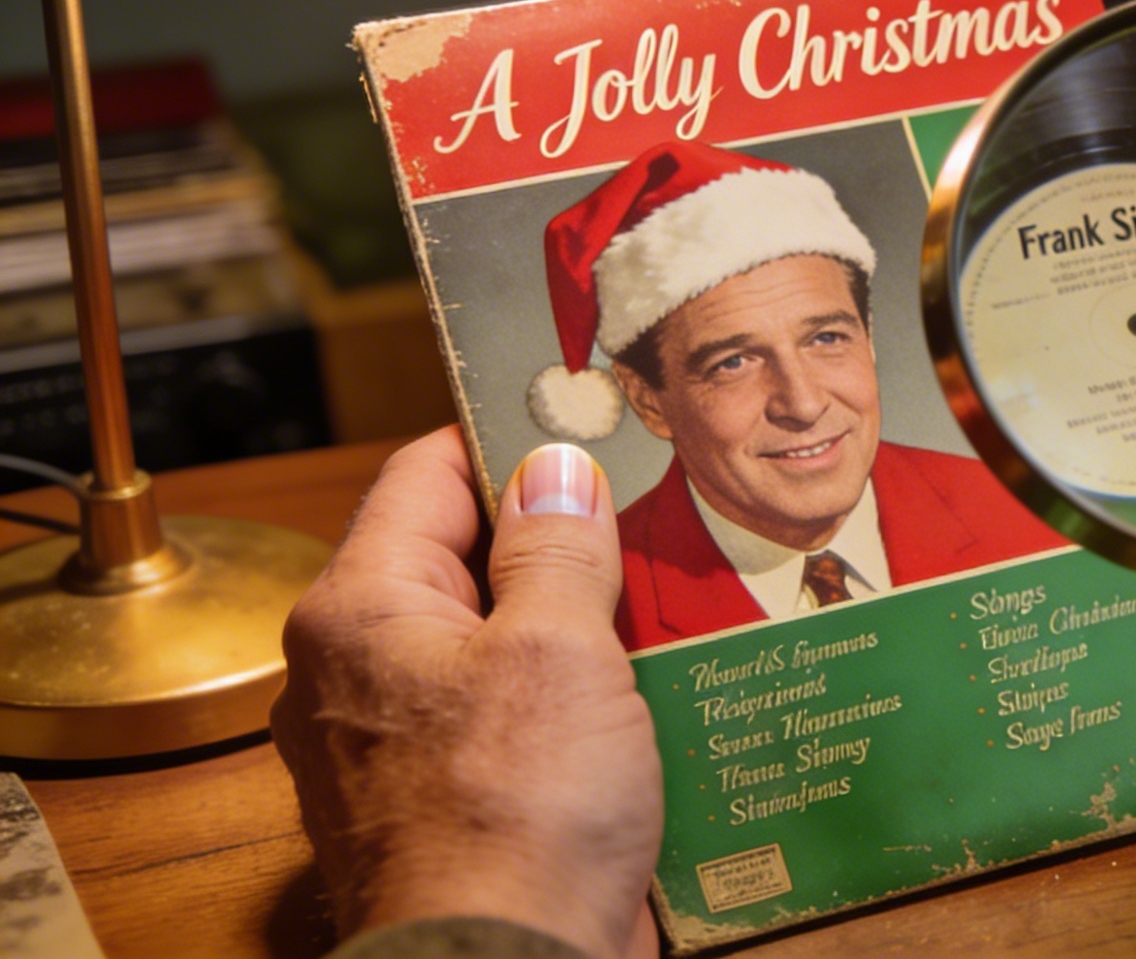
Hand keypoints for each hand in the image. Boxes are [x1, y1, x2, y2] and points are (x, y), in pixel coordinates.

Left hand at [272, 430, 661, 958]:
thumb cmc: (512, 822)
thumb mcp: (558, 649)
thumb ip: (557, 547)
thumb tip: (552, 469)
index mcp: (359, 612)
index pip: (425, 475)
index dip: (508, 441)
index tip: (586, 425)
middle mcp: (357, 674)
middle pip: (465, 562)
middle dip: (561, 542)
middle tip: (649, 518)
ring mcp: (399, 746)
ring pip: (496, 645)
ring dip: (578, 629)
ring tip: (667, 608)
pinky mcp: (448, 804)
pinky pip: (511, 721)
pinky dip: (574, 703)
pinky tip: (645, 699)